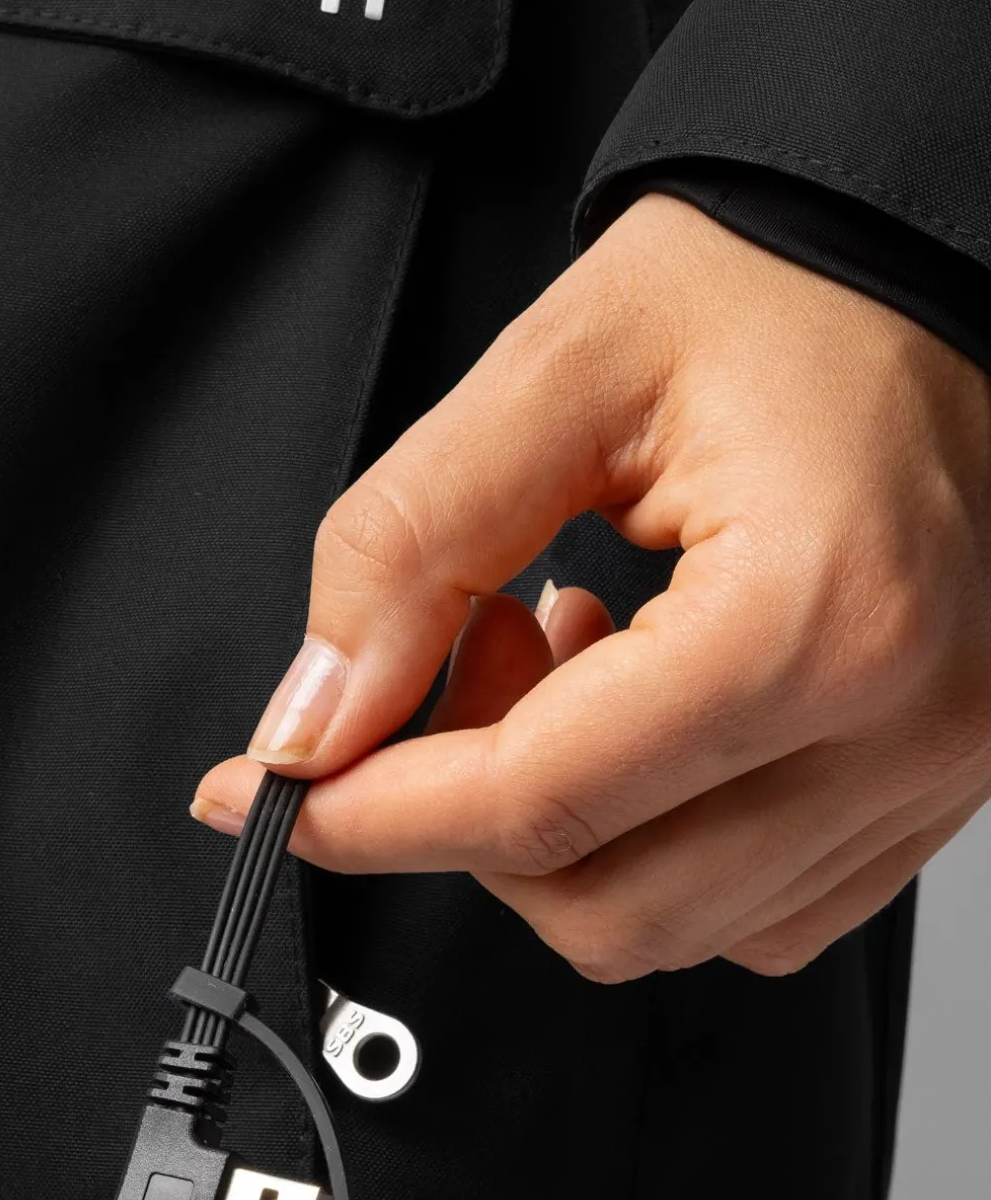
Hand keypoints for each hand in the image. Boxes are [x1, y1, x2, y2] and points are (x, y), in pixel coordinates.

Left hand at [191, 193, 990, 978]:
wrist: (921, 272)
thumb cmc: (778, 286)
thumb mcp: (559, 367)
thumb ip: (411, 549)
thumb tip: (315, 723)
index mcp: (821, 613)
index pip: (541, 799)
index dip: (371, 813)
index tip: (274, 791)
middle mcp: (908, 724)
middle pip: (605, 905)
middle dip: (470, 813)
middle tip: (467, 649)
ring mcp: (938, 772)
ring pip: (675, 927)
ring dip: (564, 825)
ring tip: (567, 648)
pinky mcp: (933, 792)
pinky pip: (758, 911)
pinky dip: (655, 842)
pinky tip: (641, 703)